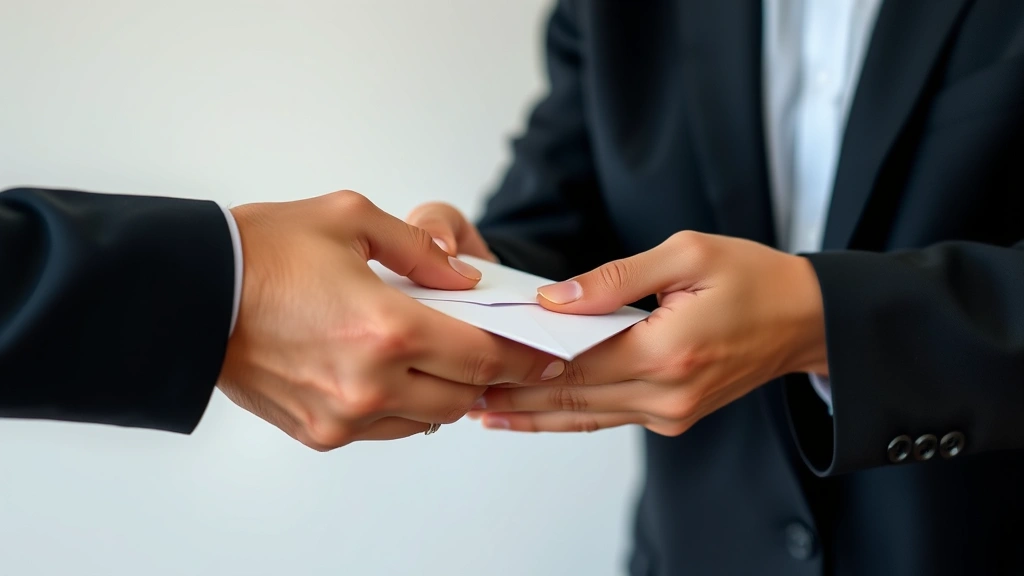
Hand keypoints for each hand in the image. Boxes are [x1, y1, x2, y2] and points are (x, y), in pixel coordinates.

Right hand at [217, 191, 562, 449]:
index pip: (483, 358)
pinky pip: (385, 429)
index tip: (547, 359)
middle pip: (463, 395)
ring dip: (445, 392)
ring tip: (443, 359)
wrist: (188, 293)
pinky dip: (403, 407)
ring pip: (426, 419)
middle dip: (489, 376)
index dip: (524, 360)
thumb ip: (421, 249)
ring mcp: (343, 416)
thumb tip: (465, 280)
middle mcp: (371, 384)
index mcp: (388, 328)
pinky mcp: (318, 432)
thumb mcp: (351, 219)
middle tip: (499, 355)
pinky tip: (397, 375)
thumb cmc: (264, 250)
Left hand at [472, 231, 826, 435]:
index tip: (475, 355)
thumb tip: (555, 299)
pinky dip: (567, 414)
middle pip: (571, 396)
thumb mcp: (687, 255)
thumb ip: (616, 278)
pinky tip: (532, 412)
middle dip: (513, 393)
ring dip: (532, 413)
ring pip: (585, 416)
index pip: (575, 359)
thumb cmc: (753, 279)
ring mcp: (671, 412)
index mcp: (669, 350)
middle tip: (458, 389)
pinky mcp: (673, 416)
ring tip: (481, 408)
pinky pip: (608, 417)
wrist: (806, 320)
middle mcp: (667, 392)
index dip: (522, 359)